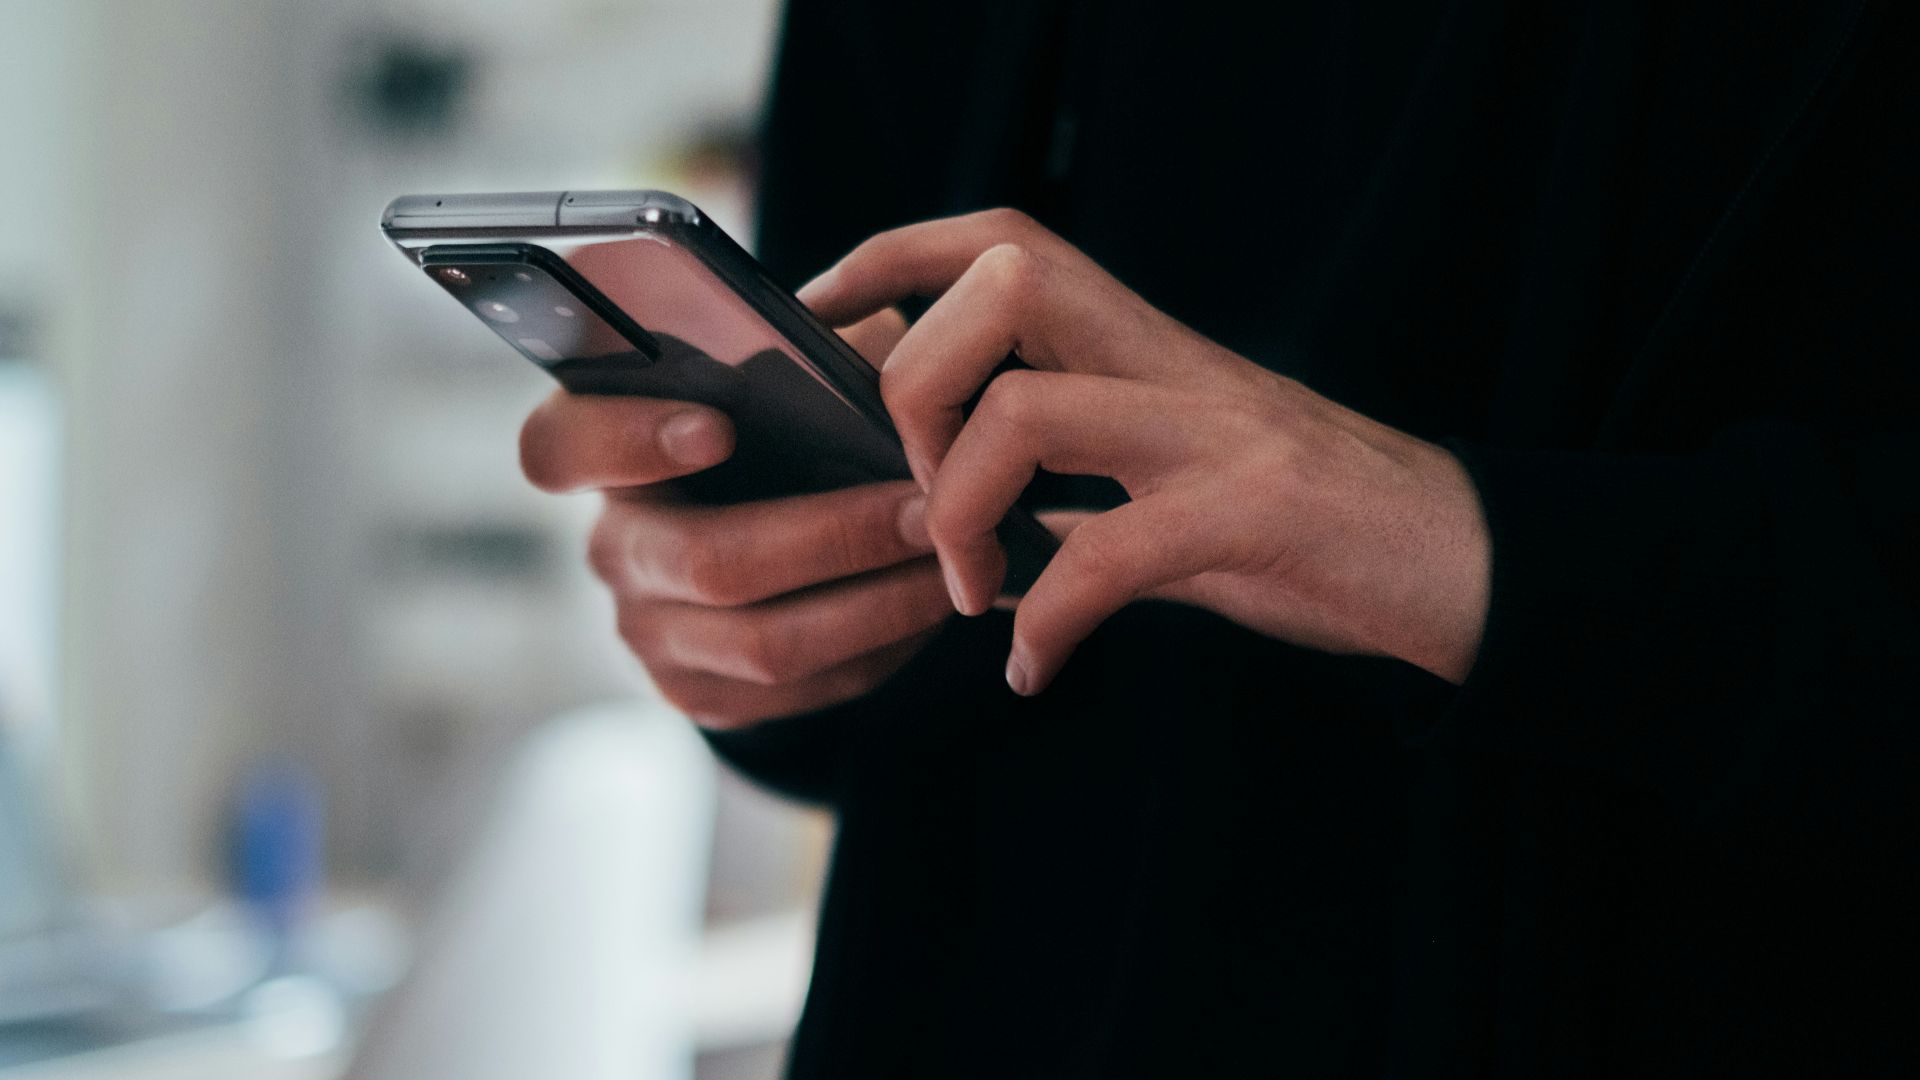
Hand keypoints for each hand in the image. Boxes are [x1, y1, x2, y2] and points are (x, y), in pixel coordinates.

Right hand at [519, 311, 952, 728]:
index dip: (628, 440)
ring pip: (765, 642)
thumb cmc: (786, 424)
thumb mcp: (790, 369)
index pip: (561, 446)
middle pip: (708, 562)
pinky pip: (799, 690)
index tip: (718, 426)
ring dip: (877, 603)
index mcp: (603, 448)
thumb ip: (809, 352)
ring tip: (953, 562)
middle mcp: (613, 546)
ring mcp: (650, 632)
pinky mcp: (701, 694)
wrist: (779, 533)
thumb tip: (876, 357)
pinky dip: (879, 649)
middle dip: (835, 538)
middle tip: (928, 510)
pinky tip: (929, 606)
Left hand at [800, 209, 1491, 694]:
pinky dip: (1049, 621)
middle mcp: (1173, 366)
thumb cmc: (1312, 530)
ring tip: (972, 593)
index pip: (1004, 243)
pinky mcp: (1254, 514)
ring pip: (1029, 411)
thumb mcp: (1180, 489)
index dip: (895, 259)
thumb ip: (1084, 491)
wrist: (1462, 565)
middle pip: (1002, 284)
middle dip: (915, 384)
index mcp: (1146, 349)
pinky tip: (1036, 669)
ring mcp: (1216, 433)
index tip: (823, 320)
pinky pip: (1110, 554)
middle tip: (918, 497)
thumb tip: (981, 528)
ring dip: (962, 511)